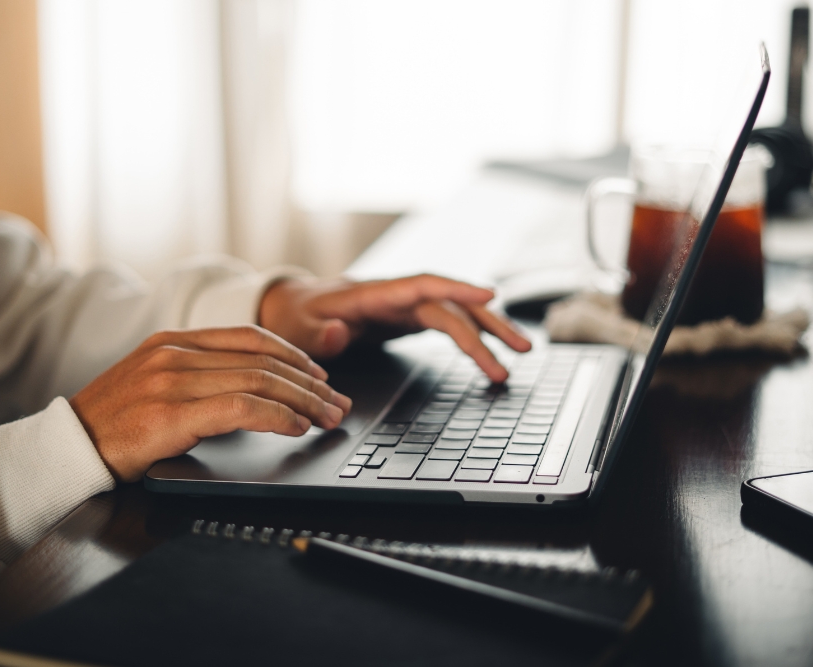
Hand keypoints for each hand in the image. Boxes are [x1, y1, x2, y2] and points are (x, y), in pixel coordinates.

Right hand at [69, 327, 351, 482]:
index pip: (250, 337)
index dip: (294, 355)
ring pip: (260, 381)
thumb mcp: (154, 384)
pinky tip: (296, 428)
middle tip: (337, 402)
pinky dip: (278, 417)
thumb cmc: (112, 425)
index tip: (320, 374)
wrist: (65, 450)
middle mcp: (176, 354)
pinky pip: (241, 408)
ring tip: (328, 418)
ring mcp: (173, 380)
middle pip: (264, 360)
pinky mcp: (172, 413)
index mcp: (174, 341)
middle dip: (310, 383)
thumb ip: (199, 377)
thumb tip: (254, 389)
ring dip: (304, 402)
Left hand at [258, 274, 531, 382]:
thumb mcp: (294, 331)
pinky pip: (448, 323)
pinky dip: (473, 336)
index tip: (490, 294)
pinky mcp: (408, 319)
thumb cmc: (293, 318)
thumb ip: (316, 335)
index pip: (422, 285)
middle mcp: (395, 296)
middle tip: (520, 350)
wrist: (291, 308)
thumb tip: (339, 332)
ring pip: (457, 312)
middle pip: (451, 303)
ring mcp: (404, 307)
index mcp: (371, 293)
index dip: (457, 288)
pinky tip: (494, 348)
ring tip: (522, 351)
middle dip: (488, 324)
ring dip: (490, 330)